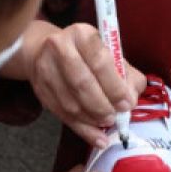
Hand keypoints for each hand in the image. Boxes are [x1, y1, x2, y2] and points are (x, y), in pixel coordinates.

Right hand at [25, 22, 146, 145]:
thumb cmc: (86, 54)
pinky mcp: (39, 89)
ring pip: (70, 102)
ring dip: (92, 118)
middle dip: (102, 105)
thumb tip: (131, 99)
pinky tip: (97, 137)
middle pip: (82, 83)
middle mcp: (60, 47)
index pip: (99, 61)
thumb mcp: (111, 54)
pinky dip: (83, 129)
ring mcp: (45, 69)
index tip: (126, 103)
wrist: (44, 51)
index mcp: (82, 34)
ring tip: (107, 123)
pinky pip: (62, 114)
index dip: (114, 86)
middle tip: (115, 117)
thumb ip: (126, 75)